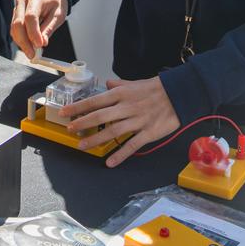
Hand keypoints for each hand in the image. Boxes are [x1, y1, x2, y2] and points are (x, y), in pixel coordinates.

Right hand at [10, 0, 68, 58]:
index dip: (33, 33)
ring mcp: (16, 6)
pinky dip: (20, 39)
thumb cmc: (55, 2)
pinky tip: (28, 46)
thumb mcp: (58, 14)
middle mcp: (22, 0)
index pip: (30, 16)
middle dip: (24, 42)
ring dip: (21, 42)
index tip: (40, 45)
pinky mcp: (15, 14)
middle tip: (32, 55)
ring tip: (31, 53)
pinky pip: (14, 29)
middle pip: (18, 23)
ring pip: (14, 28)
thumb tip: (42, 43)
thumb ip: (49, 28)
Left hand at [63, 77, 180, 167]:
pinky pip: (132, 145)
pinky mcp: (148, 133)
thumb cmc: (156, 89)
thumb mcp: (135, 83)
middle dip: (82, 123)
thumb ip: (119, 85)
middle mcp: (127, 107)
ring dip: (96, 140)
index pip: (95, 100)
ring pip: (113, 132)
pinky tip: (110, 162)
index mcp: (122, 94)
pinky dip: (120, 154)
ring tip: (82, 145)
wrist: (179, 94)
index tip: (65, 112)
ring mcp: (137, 120)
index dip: (78, 107)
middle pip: (100, 117)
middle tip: (70, 129)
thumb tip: (106, 84)